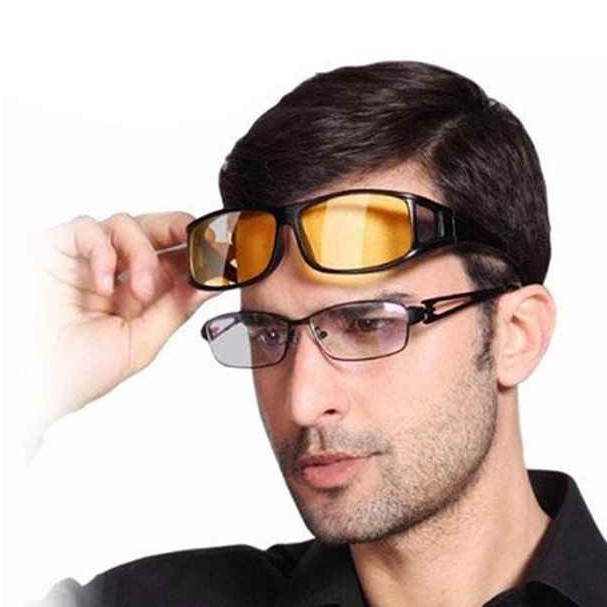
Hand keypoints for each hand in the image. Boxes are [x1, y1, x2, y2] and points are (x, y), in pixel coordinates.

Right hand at [32, 211, 213, 434]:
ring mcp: (86, 259)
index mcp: (139, 294)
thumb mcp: (139, 343)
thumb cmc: (75, 373)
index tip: (225, 252)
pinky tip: (105, 284)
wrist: (30, 385)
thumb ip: (174, 310)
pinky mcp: (55, 249)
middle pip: (155, 230)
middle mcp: (116, 271)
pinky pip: (86, 229)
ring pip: (126, 224)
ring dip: (142, 254)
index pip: (175, 260)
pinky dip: (102, 251)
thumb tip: (210, 282)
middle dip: (182, 228)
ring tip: (140, 291)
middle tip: (201, 239)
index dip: (200, 252)